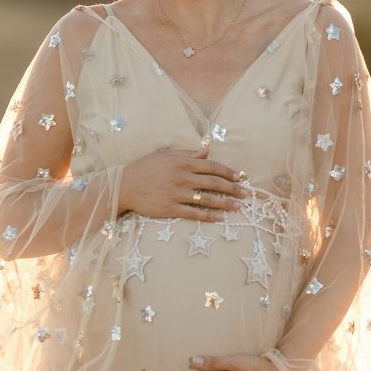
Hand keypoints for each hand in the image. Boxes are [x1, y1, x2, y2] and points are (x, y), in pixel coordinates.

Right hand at [119, 147, 246, 221]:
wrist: (124, 185)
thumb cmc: (144, 168)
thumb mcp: (165, 154)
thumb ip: (187, 153)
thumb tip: (207, 151)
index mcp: (182, 162)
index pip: (212, 166)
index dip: (228, 172)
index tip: (239, 177)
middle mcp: (182, 177)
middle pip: (214, 183)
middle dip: (233, 189)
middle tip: (246, 194)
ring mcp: (177, 193)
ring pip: (207, 199)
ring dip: (225, 204)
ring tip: (238, 208)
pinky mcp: (171, 208)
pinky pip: (194, 213)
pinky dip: (208, 216)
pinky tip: (219, 218)